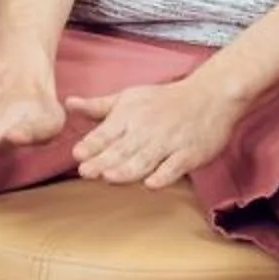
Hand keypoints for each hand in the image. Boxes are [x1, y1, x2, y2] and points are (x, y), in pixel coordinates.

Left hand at [66, 72, 245, 188]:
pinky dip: (164, 175)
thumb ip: (98, 106)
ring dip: (128, 169)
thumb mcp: (128, 97)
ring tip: (110, 178)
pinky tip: (151, 184)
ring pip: (145, 159)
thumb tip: (68, 104)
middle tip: (86, 172)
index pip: (106, 133)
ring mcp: (169, 142)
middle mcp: (146, 129)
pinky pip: (175, 166)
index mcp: (129, 115)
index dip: (92, 145)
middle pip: (122, 149)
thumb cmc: (164, 100)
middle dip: (103, 161)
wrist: (210, 95)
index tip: (77, 154)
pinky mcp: (189, 154)